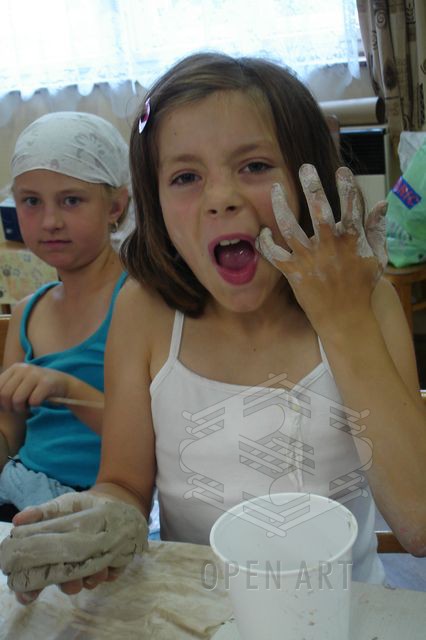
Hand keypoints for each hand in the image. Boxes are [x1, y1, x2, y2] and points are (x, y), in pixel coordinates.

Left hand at [0, 363, 69, 411]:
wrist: (63, 383)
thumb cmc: (38, 387)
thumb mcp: (20, 384)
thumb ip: (6, 390)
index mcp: (15, 368)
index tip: (7, 407)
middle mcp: (24, 369)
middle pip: (5, 394)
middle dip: (9, 407)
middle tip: (18, 409)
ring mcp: (36, 375)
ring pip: (17, 399)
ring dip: (21, 408)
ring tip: (27, 407)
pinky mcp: (47, 383)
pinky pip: (33, 401)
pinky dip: (35, 406)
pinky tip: (38, 403)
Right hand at [0, 492, 147, 602]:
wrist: (111, 501)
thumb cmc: (81, 506)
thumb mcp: (62, 505)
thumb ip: (42, 513)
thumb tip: (17, 520)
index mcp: (54, 555)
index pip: (36, 578)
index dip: (29, 590)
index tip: (29, 594)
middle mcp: (70, 566)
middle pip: (64, 585)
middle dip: (68, 585)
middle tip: (72, 581)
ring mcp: (90, 568)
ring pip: (87, 582)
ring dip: (91, 578)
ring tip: (98, 569)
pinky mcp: (111, 566)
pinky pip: (109, 576)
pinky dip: (109, 572)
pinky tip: (111, 564)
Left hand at [256, 164, 387, 327]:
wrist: (345, 318)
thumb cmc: (362, 286)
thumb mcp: (378, 258)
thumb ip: (377, 230)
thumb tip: (382, 203)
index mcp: (351, 240)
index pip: (351, 205)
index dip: (346, 186)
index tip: (341, 171)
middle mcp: (328, 246)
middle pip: (319, 210)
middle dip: (312, 186)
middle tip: (305, 168)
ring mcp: (308, 258)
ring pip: (289, 227)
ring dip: (281, 205)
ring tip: (275, 187)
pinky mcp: (293, 272)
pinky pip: (273, 253)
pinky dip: (265, 241)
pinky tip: (264, 231)